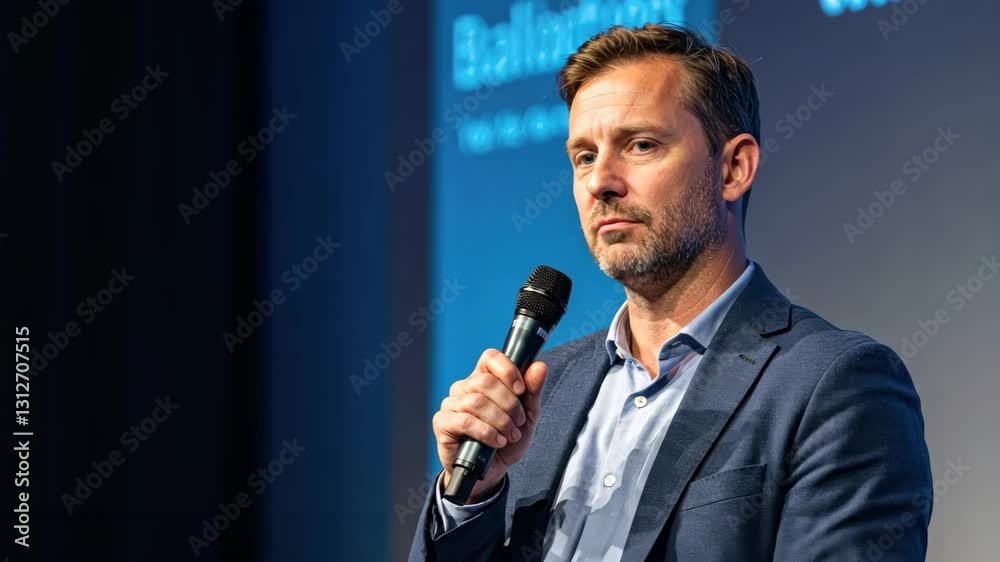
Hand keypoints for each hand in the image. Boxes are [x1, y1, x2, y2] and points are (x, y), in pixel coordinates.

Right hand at [432, 349, 546, 503]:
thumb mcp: (526, 417)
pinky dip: (487, 432)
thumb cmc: (506, 441)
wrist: (491, 473)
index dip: (507, 370)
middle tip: (518, 422)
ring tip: (509, 435)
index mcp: (483, 379)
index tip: (521, 389)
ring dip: (500, 420)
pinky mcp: (442, 423)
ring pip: (476, 401)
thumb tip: (540, 366)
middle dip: (509, 403)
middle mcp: (464, 388)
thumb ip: (533, 391)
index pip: (490, 358)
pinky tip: (496, 442)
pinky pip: (465, 420)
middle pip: (485, 381)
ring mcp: (451, 404)